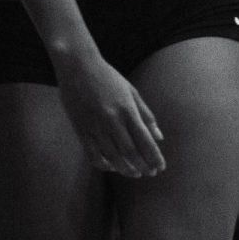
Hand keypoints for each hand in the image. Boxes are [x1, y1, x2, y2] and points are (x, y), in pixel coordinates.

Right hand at [55, 52, 165, 178]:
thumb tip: (159, 137)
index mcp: (127, 109)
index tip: (160, 167)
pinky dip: (104, 165)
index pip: (145, 140)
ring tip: (135, 173)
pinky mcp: (81, 130)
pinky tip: (112, 166)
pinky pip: (93, 155)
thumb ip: (145, 114)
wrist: (78, 66)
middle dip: (143, 166)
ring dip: (126, 169)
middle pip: (130, 152)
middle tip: (150, 174)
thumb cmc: (107, 77)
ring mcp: (95, 126)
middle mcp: (112, 119)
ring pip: (113, 156)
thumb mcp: (130, 90)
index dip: (154, 157)